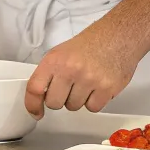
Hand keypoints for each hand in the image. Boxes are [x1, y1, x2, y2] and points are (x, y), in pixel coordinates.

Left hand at [24, 18, 144, 118]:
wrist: (118, 36)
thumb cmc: (89, 44)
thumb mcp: (61, 52)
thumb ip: (50, 73)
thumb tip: (40, 96)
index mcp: (54, 60)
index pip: (35, 87)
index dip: (32, 104)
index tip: (36, 112)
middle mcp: (69, 70)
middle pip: (54, 103)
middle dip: (60, 99)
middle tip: (68, 88)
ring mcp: (89, 80)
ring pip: (74, 107)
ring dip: (78, 100)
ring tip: (86, 83)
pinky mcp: (106, 88)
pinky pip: (93, 108)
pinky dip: (94, 101)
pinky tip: (98, 87)